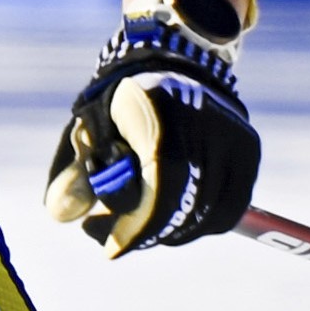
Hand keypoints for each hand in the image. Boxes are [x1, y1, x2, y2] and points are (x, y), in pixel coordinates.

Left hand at [43, 12, 258, 255]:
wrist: (174, 63)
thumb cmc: (121, 104)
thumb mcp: (90, 131)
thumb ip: (75, 172)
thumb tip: (60, 215)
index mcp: (162, 110)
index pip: (161, 183)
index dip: (140, 224)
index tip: (112, 247)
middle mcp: (207, 120)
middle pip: (188, 204)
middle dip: (150, 232)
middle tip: (119, 238)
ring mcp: (233, 136)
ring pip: (211, 214)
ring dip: (175, 232)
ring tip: (142, 226)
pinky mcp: (249, 150)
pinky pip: (231, 209)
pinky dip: (202, 223)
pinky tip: (174, 221)